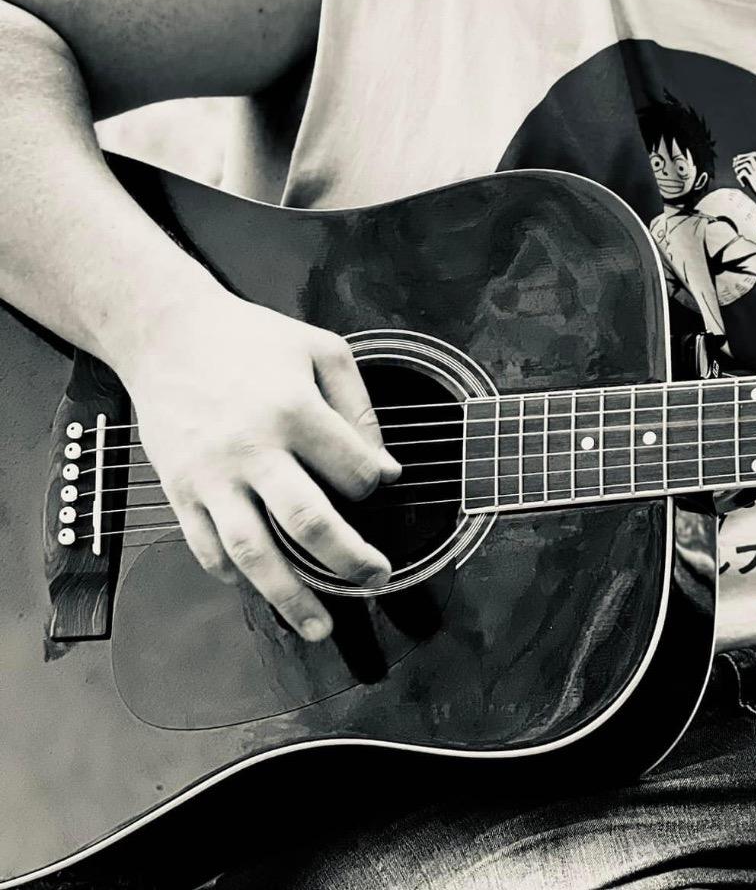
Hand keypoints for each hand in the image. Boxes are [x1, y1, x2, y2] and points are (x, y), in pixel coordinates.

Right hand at [120, 294, 400, 642]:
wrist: (167, 334)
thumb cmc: (250, 339)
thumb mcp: (320, 349)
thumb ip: (359, 406)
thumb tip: (383, 468)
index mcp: (294, 410)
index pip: (351, 470)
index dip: (373, 485)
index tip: (375, 486)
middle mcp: (252, 449)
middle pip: (307, 522)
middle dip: (349, 560)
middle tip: (376, 579)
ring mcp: (211, 476)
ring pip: (253, 551)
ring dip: (290, 596)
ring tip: (319, 626)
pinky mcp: (180, 490)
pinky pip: (207, 547)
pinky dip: (234, 575)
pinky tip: (258, 585)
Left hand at [732, 151, 755, 216]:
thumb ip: (753, 172)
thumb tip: (744, 170)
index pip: (755, 155)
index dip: (746, 154)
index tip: (739, 159)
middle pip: (750, 157)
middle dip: (741, 159)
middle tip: (735, 164)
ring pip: (746, 164)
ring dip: (739, 166)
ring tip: (737, 172)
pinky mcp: (753, 181)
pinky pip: (744, 173)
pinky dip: (739, 176)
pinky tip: (741, 183)